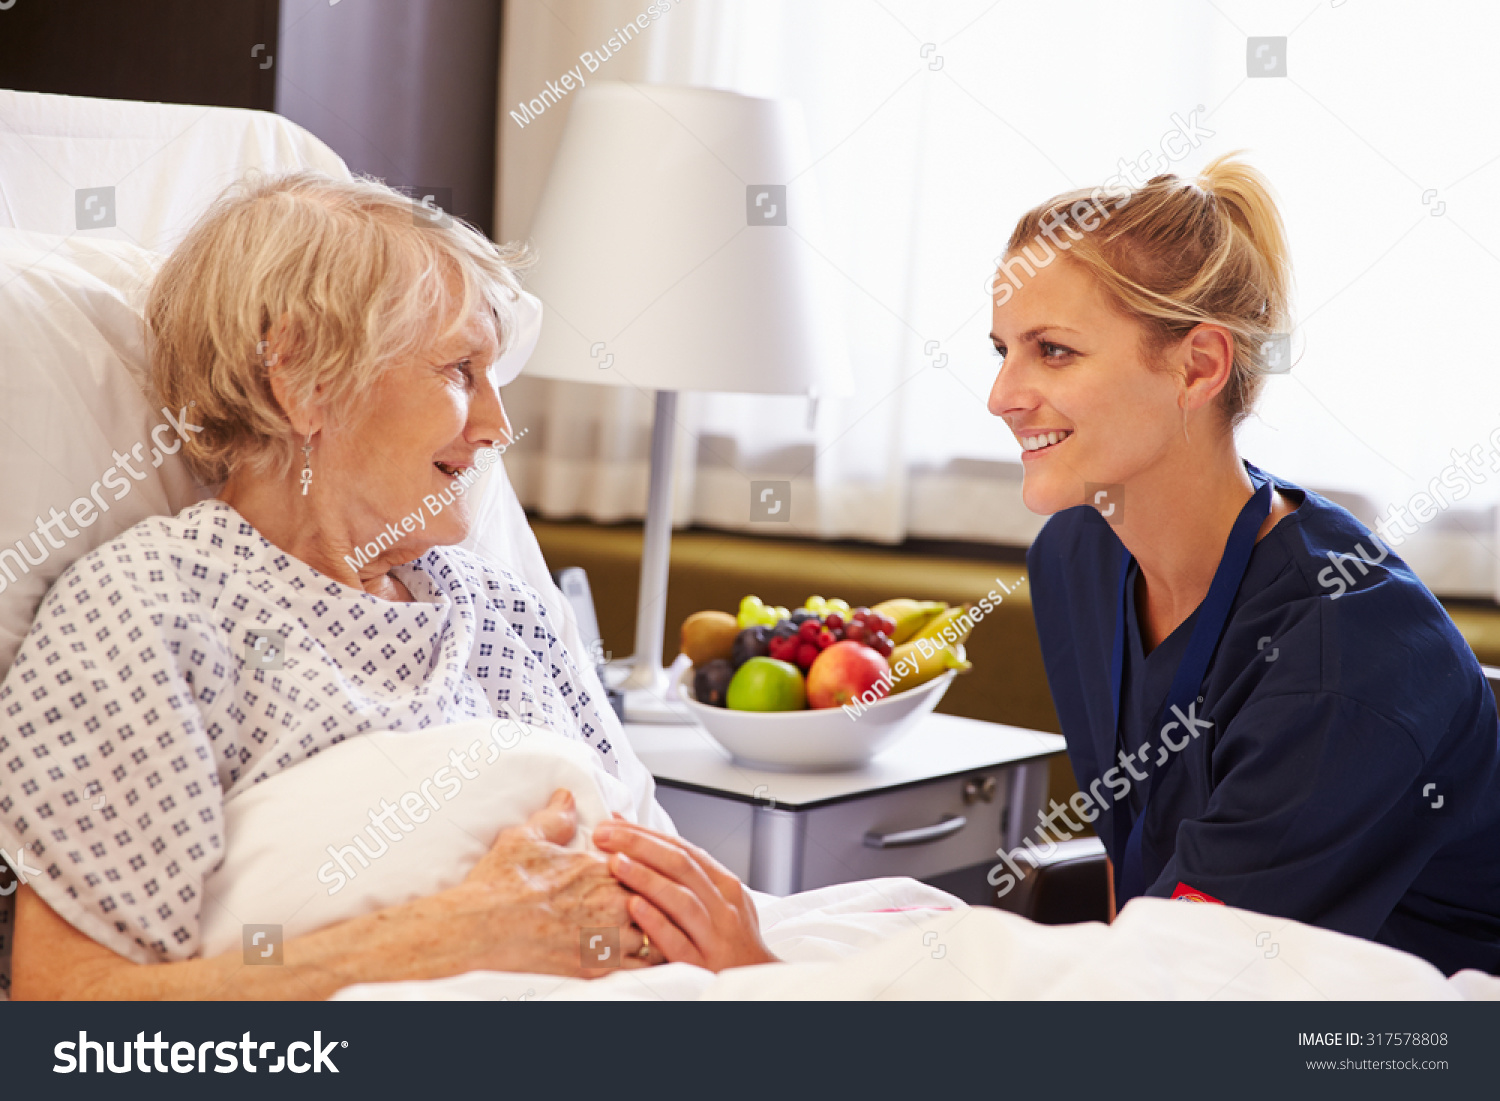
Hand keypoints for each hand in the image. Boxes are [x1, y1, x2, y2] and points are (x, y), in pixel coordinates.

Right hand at [458, 789, 655, 975]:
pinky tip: (643, 961)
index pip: (644, 866)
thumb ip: (555, 818)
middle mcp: (612, 903)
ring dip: (656, 933)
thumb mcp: (525, 838)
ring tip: (654, 934)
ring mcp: (608, 939)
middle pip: (657, 901)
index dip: (643, 871)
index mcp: (601, 869)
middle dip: (657, 902)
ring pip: (655, 936)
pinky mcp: (599, 971)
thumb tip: (567, 799)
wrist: (479, 932)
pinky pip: (642, 969)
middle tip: (656, 906)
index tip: (639, 876)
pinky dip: (647, 964)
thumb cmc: (498, 887)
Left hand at [592, 819, 777, 971]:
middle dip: (640, 846)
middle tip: (605, 836)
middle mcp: (722, 907)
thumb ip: (684, 874)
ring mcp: (714, 937)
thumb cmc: (730, 940)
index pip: (683, 849)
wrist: (756, 978)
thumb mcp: (718, 900)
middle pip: (681, 866)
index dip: (646, 834)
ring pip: (681, 900)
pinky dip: (656, 923)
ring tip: (615, 863)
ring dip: (646, 878)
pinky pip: (678, 942)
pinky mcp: (704, 966)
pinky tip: (633, 908)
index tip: (612, 824)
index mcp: (724, 885)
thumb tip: (638, 839)